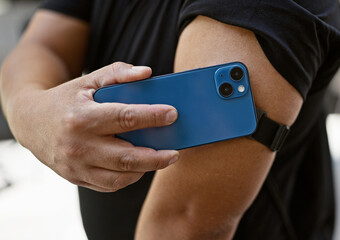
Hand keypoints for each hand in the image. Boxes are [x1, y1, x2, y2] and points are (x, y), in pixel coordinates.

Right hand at [10, 62, 178, 191]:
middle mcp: (77, 145)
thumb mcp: (88, 80)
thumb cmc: (66, 99)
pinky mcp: (76, 178)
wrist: (30, 122)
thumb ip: (117, 73)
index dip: (152, 117)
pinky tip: (140, 166)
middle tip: (175, 152)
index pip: (125, 118)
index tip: (172, 115)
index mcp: (81, 117)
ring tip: (162, 159)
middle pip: (126, 156)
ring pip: (120, 176)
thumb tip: (147, 73)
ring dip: (146, 169)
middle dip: (156, 157)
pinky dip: (129, 178)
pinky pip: (109, 185)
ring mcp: (76, 165)